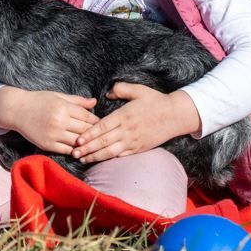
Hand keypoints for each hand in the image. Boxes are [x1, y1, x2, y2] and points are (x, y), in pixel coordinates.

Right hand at [0, 87, 97, 154]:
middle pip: (85, 130)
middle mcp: (59, 121)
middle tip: (102, 135)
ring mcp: (53, 134)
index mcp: (63, 107)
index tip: (102, 124)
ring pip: (78, 142)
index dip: (96, 121)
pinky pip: (67, 150)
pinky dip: (75, 150)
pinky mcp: (47, 145)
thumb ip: (77, 101)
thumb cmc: (38, 100)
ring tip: (93, 144)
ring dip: (86, 144)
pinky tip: (79, 149)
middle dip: (94, 133)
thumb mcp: (57, 96)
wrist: (16, 110)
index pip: (87, 116)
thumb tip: (95, 103)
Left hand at [72, 83, 200, 163]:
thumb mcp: (138, 90)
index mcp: (124, 116)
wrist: (176, 115)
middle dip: (87, 148)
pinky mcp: (139, 148)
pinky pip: (122, 155)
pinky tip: (100, 160)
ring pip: (110, 151)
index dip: (89, 135)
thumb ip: (121, 89)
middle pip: (103, 142)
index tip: (78, 140)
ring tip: (82, 159)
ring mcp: (133, 141)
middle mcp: (127, 130)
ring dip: (95, 156)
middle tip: (73, 153)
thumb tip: (107, 92)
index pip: (102, 127)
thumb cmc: (156, 101)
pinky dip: (109, 158)